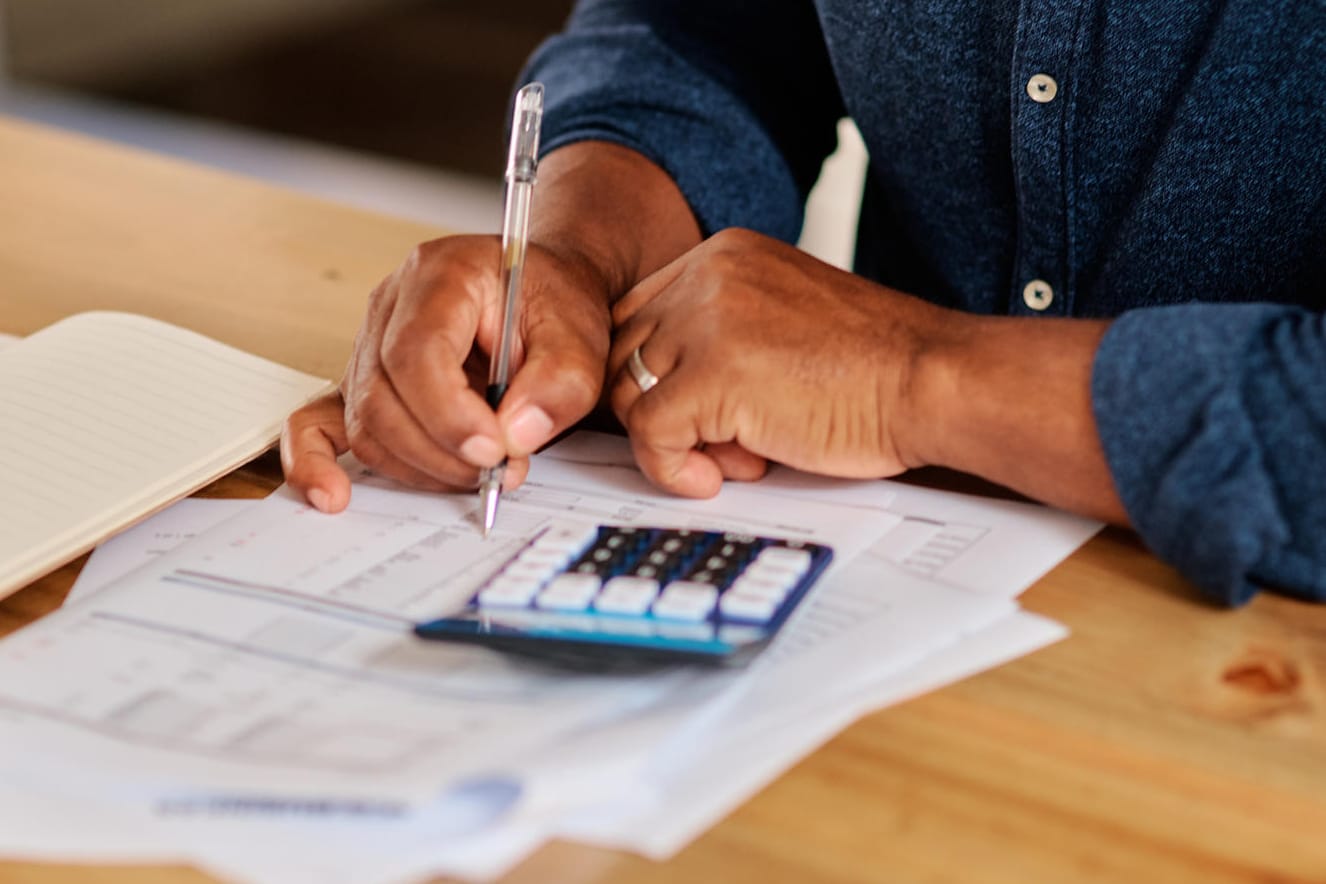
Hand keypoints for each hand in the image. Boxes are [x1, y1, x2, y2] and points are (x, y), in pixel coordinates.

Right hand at [282, 234, 612, 511]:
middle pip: (383, 395)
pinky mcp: (364, 382)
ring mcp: (369, 344)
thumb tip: (516, 436)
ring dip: (420, 465)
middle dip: (442, 450)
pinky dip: (319, 461)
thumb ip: (559, 381)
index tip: (493, 451)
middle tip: (501, 471)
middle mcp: (390, 306)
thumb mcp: (580, 332)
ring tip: (480, 473)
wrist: (540, 291)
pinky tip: (331, 493)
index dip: (449, 413)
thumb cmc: (551, 302)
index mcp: (440, 275)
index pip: (417, 351)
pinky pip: (320, 422)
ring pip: (366, 423)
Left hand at [607, 228, 944, 496]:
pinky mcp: (713, 375)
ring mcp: (707, 320)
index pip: (638, 315)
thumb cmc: (876, 369)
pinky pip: (649, 435)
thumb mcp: (783, 324)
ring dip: (674, 441)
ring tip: (740, 456)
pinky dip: (674, 468)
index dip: (654, 375)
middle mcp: (709, 275)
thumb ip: (722, 335)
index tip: (693, 413)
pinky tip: (724, 476)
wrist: (932, 381)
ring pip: (628, 395)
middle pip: (622, 354)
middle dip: (659, 409)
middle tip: (724, 443)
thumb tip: (657, 390)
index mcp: (726, 256)